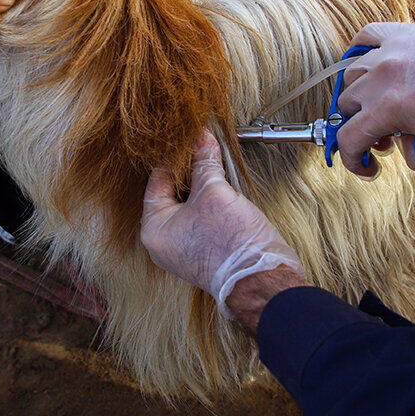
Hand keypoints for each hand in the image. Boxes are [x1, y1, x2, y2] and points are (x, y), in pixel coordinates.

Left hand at [141, 130, 305, 322]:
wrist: (260, 277)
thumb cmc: (230, 243)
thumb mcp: (214, 192)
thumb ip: (204, 162)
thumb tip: (202, 138)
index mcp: (153, 229)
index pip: (157, 182)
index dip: (175, 158)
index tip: (188, 139)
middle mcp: (164, 241)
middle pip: (173, 193)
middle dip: (190, 170)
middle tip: (202, 146)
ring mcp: (184, 247)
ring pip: (189, 204)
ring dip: (202, 183)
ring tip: (213, 161)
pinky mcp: (204, 249)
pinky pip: (201, 217)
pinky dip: (210, 199)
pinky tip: (222, 183)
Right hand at [335, 7, 414, 177]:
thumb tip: (399, 143)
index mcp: (390, 108)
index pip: (349, 138)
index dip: (352, 159)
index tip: (369, 167)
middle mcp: (382, 77)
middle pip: (346, 105)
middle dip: (360, 127)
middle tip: (386, 137)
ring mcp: (390, 51)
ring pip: (352, 74)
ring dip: (359, 95)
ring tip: (381, 105)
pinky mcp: (403, 33)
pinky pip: (366, 36)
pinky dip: (359, 51)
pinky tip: (370, 66)